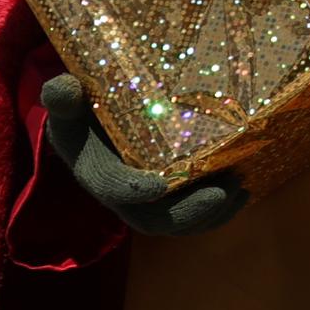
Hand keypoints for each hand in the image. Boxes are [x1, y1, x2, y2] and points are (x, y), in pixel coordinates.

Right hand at [39, 72, 245, 238]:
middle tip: (222, 192)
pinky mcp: (171, 196)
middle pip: (153, 218)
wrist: (96, 122)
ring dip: (211, 213)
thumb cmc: (83, 110)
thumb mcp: (69, 102)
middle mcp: (123, 195)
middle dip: (188, 212)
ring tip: (240, 189)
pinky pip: (194, 214)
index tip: (158, 186)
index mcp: (97, 173)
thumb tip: (64, 88)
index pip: (113, 188)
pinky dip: (219, 210)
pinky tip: (245, 191)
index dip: (133, 190)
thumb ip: (64, 97)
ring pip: (178, 221)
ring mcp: (148, 200)